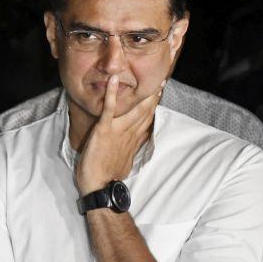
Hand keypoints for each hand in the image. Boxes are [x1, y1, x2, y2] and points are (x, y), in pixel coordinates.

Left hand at [75, 75, 161, 194]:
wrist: (99, 187)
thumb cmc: (106, 176)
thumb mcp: (123, 160)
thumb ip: (129, 148)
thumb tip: (133, 144)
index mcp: (134, 139)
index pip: (148, 118)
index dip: (154, 103)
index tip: (160, 89)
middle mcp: (130, 133)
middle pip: (146, 110)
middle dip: (154, 93)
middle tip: (162, 77)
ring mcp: (118, 130)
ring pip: (134, 107)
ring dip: (141, 90)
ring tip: (149, 74)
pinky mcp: (105, 130)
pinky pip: (109, 108)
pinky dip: (111, 93)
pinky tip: (114, 79)